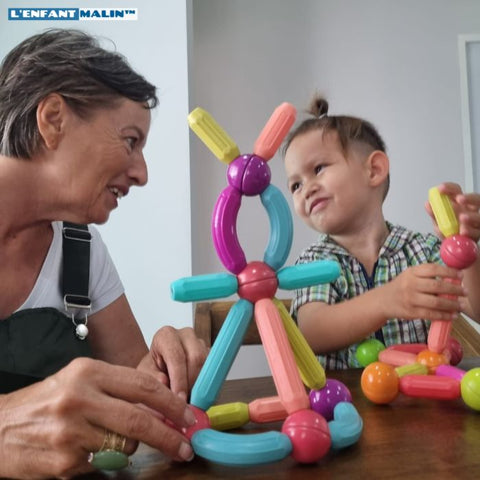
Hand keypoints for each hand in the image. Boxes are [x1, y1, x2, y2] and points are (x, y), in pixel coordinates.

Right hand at [0, 358, 196, 478]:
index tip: (187, 416)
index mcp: (88, 372)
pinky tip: (84, 451)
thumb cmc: (46, 401)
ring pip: (124, 445)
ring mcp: (71, 432)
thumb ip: (117, 389)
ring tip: (108, 439)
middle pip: (139, 419)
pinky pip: (102, 465)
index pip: (143, 385)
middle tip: (186, 446)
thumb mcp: (80, 380)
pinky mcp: (64, 462)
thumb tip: (161, 406)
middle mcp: (80, 398)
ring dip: (129, 447)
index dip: (171, 403)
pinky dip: (104, 461)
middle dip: (169, 435)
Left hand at [137, 326, 207, 399]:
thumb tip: (164, 382)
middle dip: (192, 384)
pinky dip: (207, 384)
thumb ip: (152, 379)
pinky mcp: (210, 353)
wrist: (158, 369)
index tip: (179, 399)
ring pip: (208, 364)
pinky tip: (196, 394)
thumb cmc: (151, 370)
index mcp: (166, 335)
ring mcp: (200, 342)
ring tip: (190, 400)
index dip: (179, 379)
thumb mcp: (144, 375)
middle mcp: (185, 335)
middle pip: (196, 358)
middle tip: (186, 403)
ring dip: (201, 385)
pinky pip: (214, 369)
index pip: (177, 355)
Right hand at [381, 263, 465, 320]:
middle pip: (437, 286)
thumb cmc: (401, 287)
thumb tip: (451, 279)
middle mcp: (410, 284)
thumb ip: (426, 275)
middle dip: (454, 290)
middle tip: (465, 292)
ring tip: (461, 305)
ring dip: (452, 304)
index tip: (461, 276)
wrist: (382, 301)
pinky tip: (452, 315)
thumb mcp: (409, 275)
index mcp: (411, 272)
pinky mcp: (411, 312)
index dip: (449, 272)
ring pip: (436, 302)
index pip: (433, 269)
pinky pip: (431, 314)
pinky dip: (444, 315)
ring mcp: (410, 299)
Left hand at [425, 182, 479, 241]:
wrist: (454, 247)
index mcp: (460, 204)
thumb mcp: (439, 222)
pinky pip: (477, 232)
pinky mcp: (477, 233)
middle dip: (469, 198)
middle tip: (459, 199)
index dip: (450, 188)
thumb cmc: (449, 231)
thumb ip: (434, 214)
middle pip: (477, 200)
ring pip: (479, 217)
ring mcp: (476, 222)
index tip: (440, 189)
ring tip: (462, 218)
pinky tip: (463, 232)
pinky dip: (470, 231)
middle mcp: (470, 211)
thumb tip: (427, 204)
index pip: (457, 191)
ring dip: (471, 216)